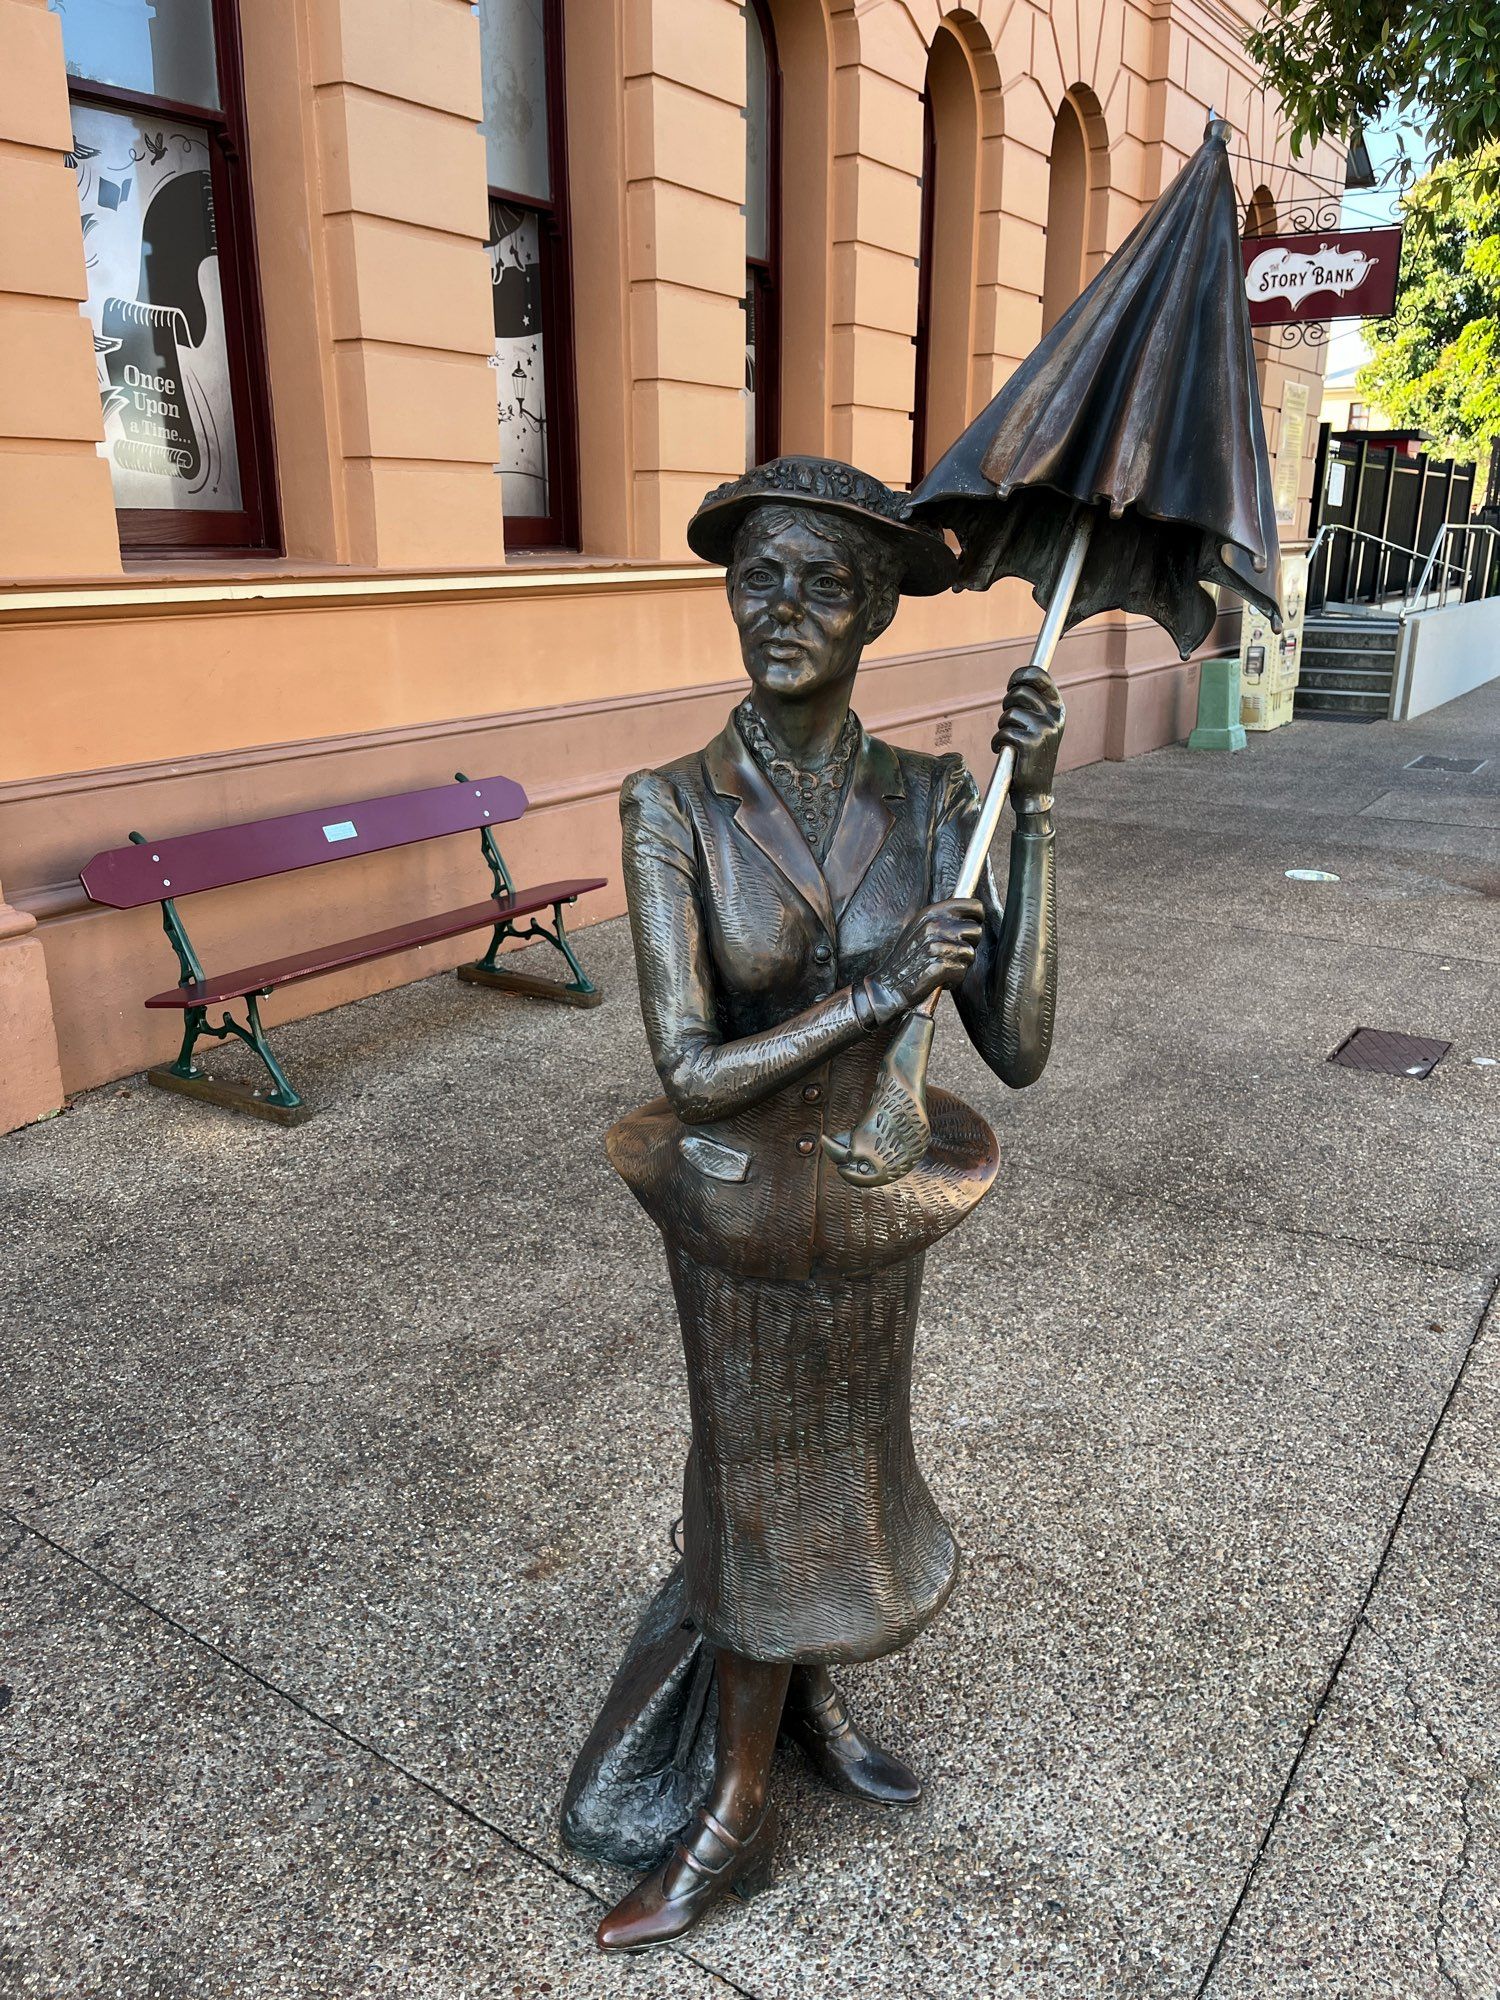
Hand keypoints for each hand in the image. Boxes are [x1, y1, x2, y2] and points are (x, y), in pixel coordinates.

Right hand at [865, 900, 983, 1017]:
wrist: (888, 985)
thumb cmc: (907, 959)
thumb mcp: (920, 929)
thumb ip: (942, 919)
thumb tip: (972, 916)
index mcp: (931, 912)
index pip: (973, 906)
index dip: (978, 917)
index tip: (972, 926)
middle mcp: (934, 925)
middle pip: (976, 930)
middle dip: (968, 944)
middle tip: (951, 953)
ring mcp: (936, 945)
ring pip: (970, 953)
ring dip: (960, 964)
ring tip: (943, 966)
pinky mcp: (939, 965)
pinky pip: (962, 970)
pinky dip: (954, 979)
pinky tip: (940, 979)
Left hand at [991, 666, 1064, 801]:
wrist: (1035, 789)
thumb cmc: (1032, 753)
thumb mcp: (1040, 725)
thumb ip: (1034, 704)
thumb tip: (1017, 682)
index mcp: (1058, 708)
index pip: (1039, 676)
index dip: (1021, 675)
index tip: (1011, 683)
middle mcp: (1054, 717)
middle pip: (1019, 693)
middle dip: (1007, 705)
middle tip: (1008, 721)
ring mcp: (1043, 730)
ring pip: (1008, 714)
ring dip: (1002, 728)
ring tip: (1010, 741)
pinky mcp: (1030, 744)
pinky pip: (1002, 733)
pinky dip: (997, 743)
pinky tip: (1005, 751)